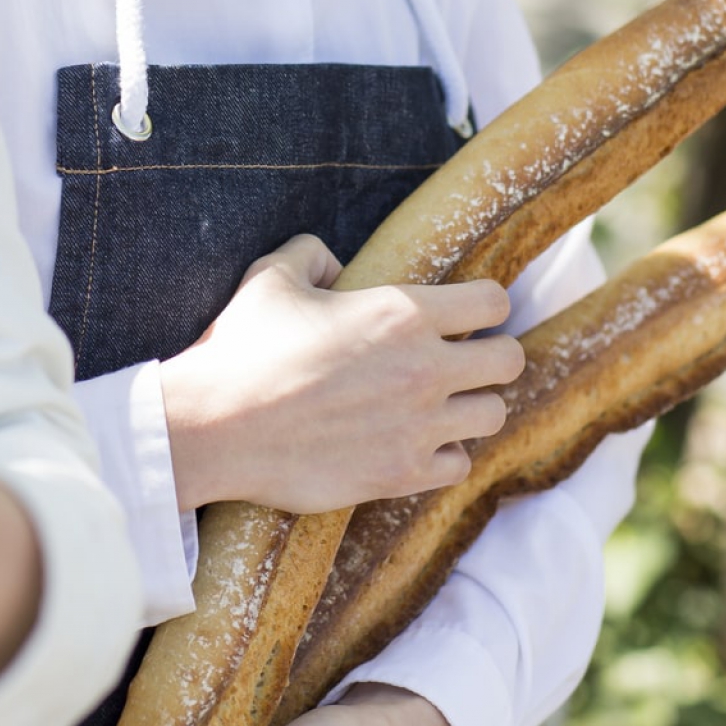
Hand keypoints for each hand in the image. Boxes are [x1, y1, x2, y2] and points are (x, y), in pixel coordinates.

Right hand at [159, 235, 523, 512]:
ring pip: (492, 415)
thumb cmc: (241, 348)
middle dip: (489, 358)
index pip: (494, 302)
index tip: (463, 316)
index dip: (483, 305)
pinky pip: (459, 464)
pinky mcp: (402, 473)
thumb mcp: (272, 277)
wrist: (215, 427)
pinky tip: (413, 444)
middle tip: (458, 363)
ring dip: (469, 408)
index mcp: (403, 312)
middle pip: (509, 362)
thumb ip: (312, 253)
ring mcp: (418, 425)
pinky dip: (443, 454)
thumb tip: (335, 263)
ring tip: (437, 406)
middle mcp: (425, 368)